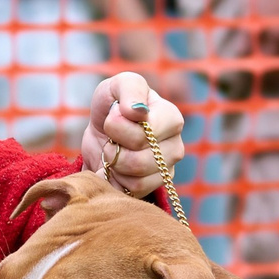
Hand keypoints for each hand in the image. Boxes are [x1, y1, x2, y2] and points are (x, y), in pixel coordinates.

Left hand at [80, 71, 185, 199]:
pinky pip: (131, 193)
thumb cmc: (114, 105)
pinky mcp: (152, 189)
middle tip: (110, 137)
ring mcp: (166, 171)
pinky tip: (114, 167)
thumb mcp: (116, 86)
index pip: (146, 134)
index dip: (119, 128)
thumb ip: (130, 89)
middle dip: (113, 149)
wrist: (102, 133)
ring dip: (113, 165)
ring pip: (136, 180)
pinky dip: (114, 181)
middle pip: (140, 161)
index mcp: (171, 118)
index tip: (112, 117)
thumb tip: (138, 112)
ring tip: (113, 151)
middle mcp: (175, 147)